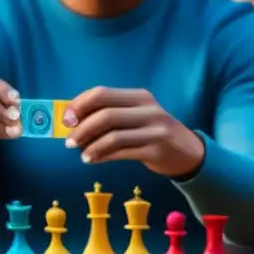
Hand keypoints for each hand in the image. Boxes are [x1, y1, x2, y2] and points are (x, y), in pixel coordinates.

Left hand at [63, 87, 204, 177]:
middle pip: (106, 115)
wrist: (187, 152)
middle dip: (82, 128)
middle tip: (69, 141)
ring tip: (81, 154)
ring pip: (113, 136)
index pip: (102, 93)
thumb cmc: (152, 132)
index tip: (66, 119)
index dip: (79, 105)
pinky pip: (122, 152)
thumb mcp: (136, 116)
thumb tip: (73, 123)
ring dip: (91, 146)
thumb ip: (110, 115)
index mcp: (139, 96)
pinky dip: (103, 156)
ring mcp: (154, 130)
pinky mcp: (156, 150)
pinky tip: (93, 160)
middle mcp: (148, 110)